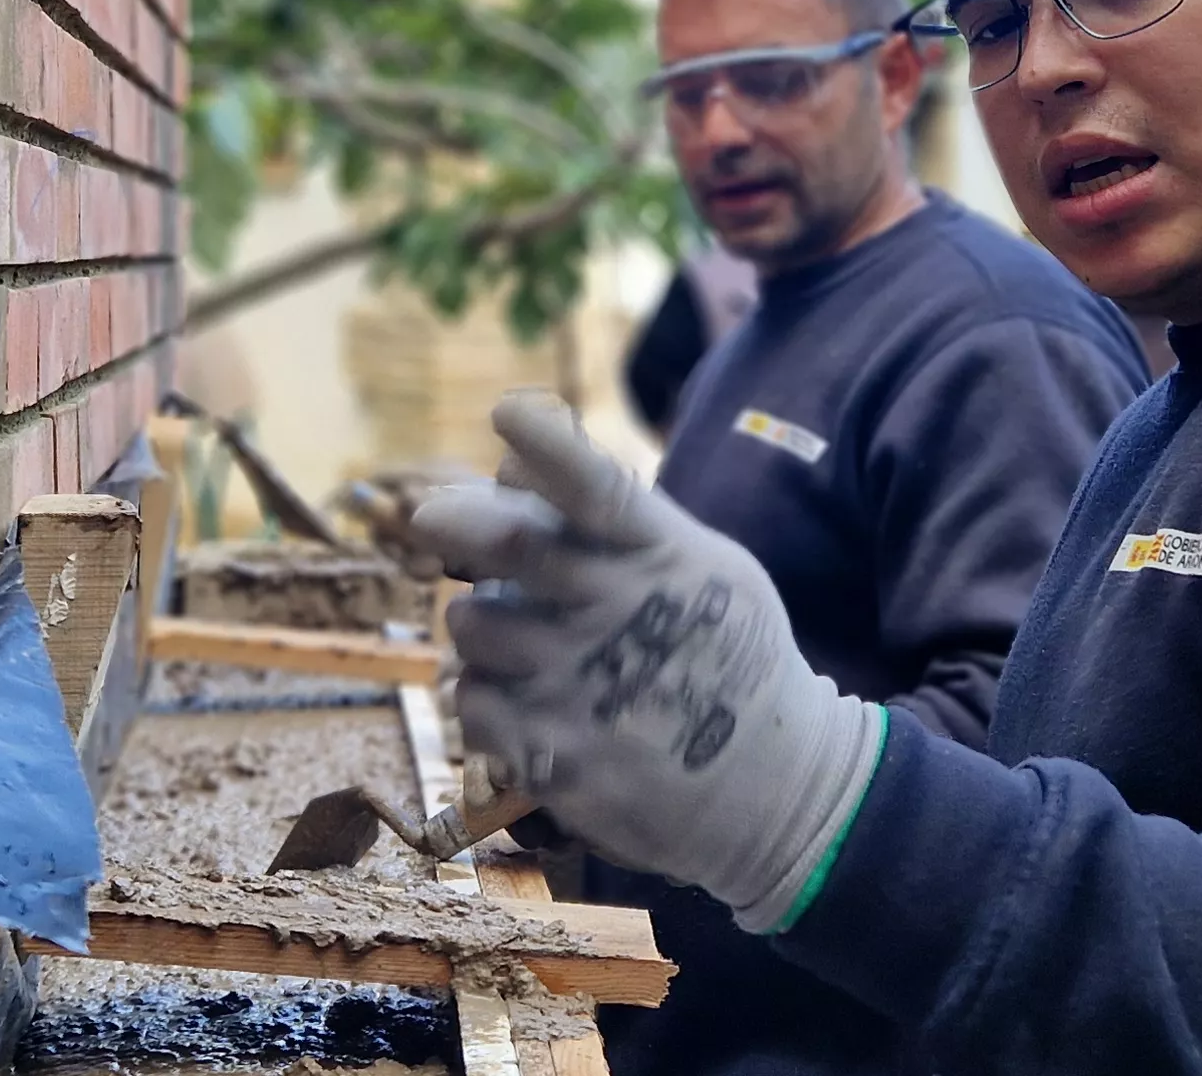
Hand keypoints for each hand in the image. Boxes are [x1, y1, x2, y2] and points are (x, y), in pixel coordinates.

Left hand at [412, 390, 882, 931]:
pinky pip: (472, 702)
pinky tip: (524, 704)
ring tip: (520, 642)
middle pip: (511, 545)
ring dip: (480, 625)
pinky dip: (484, 697)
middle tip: (429, 519)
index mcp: (662, 558)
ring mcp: (583, 685)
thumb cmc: (729, 659)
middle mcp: (619, 612)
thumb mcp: (707, 569)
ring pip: (474, 625)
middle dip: (454, 520)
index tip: (506, 413)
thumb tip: (514, 464)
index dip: (546, 445)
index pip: (599, 487)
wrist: (772, 787)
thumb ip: (625, 518)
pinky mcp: (554, 754)